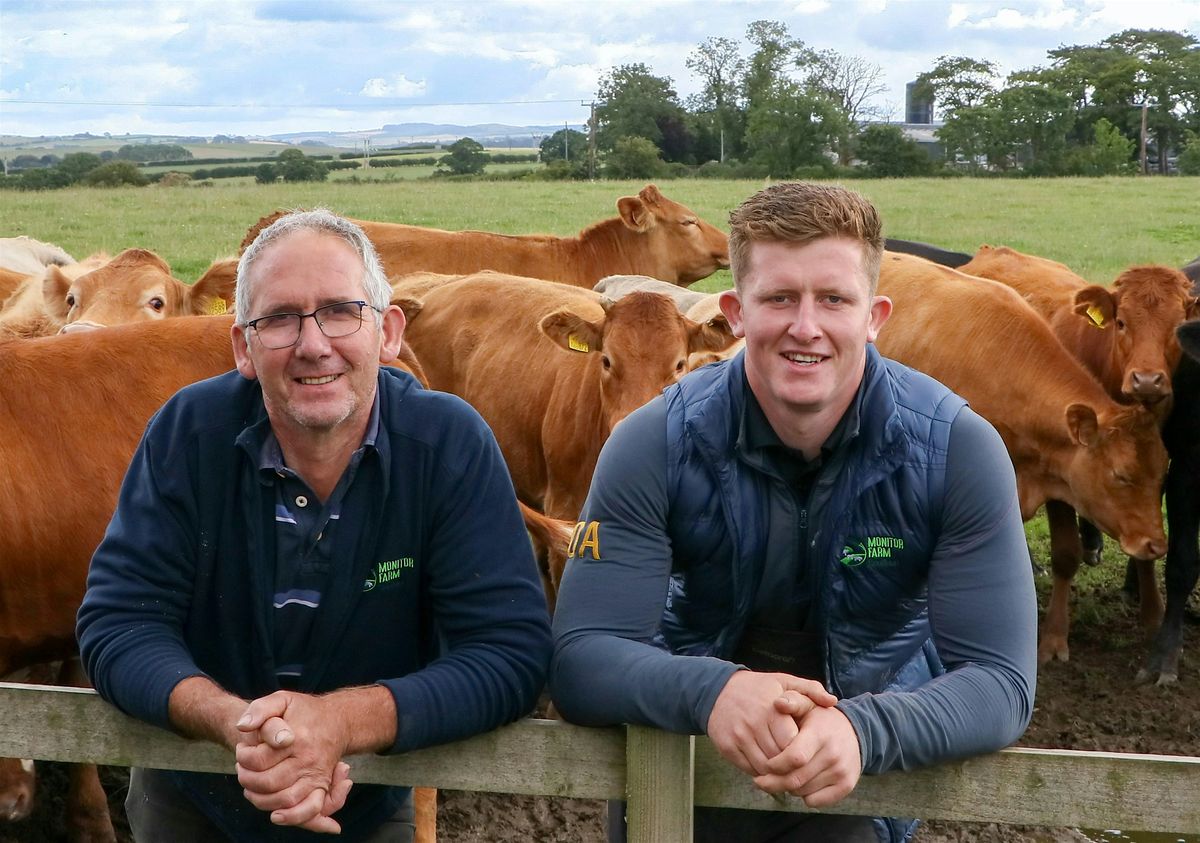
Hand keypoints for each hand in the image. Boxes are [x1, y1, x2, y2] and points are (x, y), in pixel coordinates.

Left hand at [235, 691, 352, 832]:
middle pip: (269, 782)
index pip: (259, 759)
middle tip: (242, 770)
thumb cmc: (305, 711)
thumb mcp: (282, 699)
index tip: (242, 749)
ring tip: (250, 787)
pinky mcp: (321, 786)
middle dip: (247, 779)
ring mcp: (317, 774)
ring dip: (260, 799)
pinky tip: (275, 815)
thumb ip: (260, 708)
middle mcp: (309, 759)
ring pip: (284, 798)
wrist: (338, 720)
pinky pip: (309, 808)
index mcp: (297, 738)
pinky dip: (292, 817)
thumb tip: (243, 727)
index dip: (243, 757)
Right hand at [706, 671, 836, 776]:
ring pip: (764, 768)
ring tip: (786, 770)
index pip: (793, 744)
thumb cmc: (758, 688)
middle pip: (780, 758)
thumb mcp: (784, 681)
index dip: (802, 751)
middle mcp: (754, 724)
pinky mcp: (727, 748)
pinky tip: (768, 767)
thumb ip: (810, 689)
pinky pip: (749, 770)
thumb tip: (833, 701)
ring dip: (777, 773)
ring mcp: (739, 737)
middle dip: (791, 765)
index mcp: (772, 710)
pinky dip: (761, 772)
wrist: (717, 691)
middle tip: (800, 767)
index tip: (807, 752)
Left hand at [753, 705, 861, 807]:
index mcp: (820, 734)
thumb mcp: (808, 704)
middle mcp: (833, 754)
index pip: (794, 758)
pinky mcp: (846, 786)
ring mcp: (841, 772)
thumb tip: (778, 703)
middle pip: (796, 779)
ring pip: (803, 791)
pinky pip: (816, 801)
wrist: (855, 733)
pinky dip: (804, 796)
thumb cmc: (822, 719)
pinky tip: (800, 784)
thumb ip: (792, 701)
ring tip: (781, 778)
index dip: (775, 765)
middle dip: (774, 782)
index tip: (765, 765)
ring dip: (788, 788)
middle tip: (761, 781)